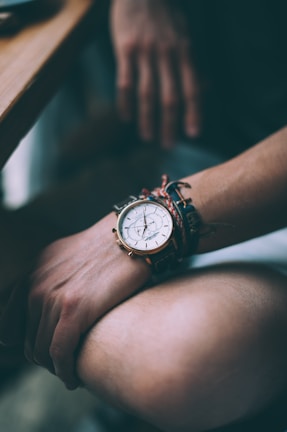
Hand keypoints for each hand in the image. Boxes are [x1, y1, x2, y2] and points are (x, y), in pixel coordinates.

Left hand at [24, 213, 150, 389]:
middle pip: (28, 339)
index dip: (23, 342)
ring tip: (70, 372)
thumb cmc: (106, 247)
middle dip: (43, 357)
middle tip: (62, 364)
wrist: (130, 236)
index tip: (39, 351)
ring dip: (55, 367)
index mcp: (33, 273)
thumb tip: (54, 301)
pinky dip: (64, 371)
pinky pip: (60, 353)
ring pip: (42, 350)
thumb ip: (50, 276)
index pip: (11, 320)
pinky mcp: (74, 310)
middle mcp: (37, 285)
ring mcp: (53, 297)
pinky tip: (73, 378)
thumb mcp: (65, 255)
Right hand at [110, 0, 199, 147]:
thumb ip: (194, 63)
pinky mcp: (125, 49)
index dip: (194, 112)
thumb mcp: (186, 35)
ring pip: (147, 93)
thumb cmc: (166, 16)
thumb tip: (207, 88)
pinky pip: (125, 81)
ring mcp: (145, 52)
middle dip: (170, 124)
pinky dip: (125, 102)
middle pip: (170, 96)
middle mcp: (167, 54)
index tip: (194, 134)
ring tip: (147, 138)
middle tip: (168, 145)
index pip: (192, 88)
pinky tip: (125, 117)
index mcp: (185, 52)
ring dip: (147, 118)